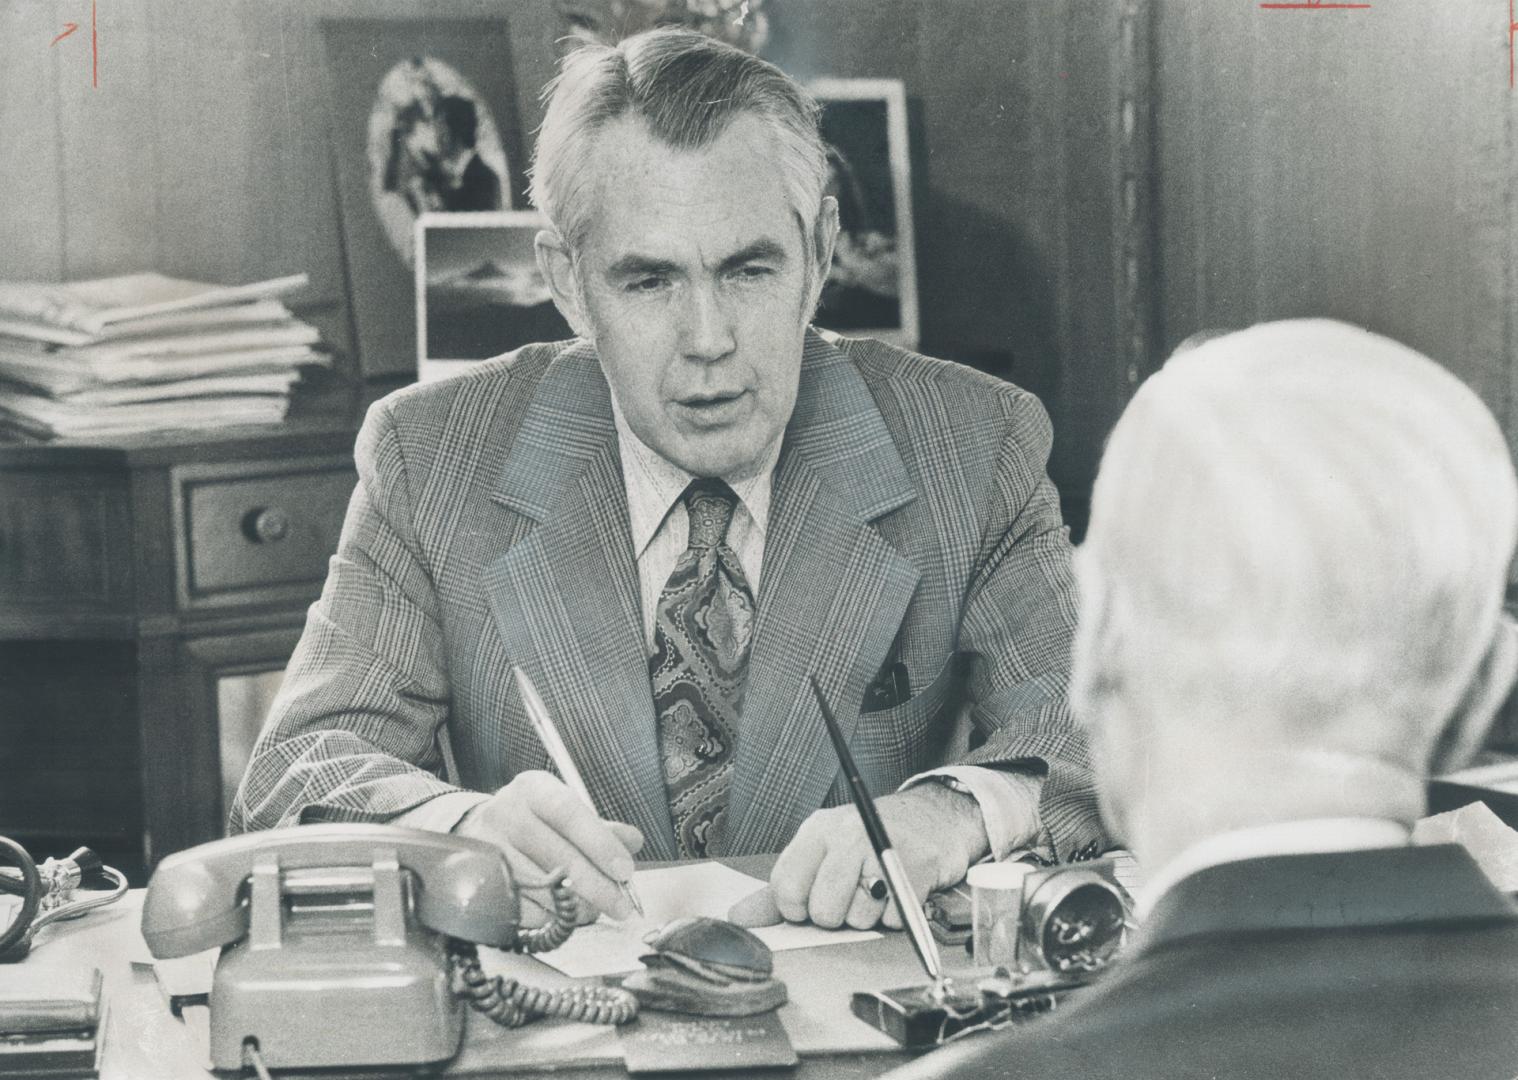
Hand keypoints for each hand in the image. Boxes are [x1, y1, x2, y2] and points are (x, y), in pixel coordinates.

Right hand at [454, 770, 642, 922]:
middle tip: (621, 905)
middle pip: (558, 856)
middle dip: (596, 886)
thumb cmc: (532, 820)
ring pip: (542, 888)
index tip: (625, 870)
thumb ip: (600, 826)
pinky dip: (550, 916)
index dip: (600, 843)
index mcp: (532, 789)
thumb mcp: (563, 808)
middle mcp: (506, 815)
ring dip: (576, 905)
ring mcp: (489, 851)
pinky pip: (524, 908)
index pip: (568, 813)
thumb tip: (633, 841)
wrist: (476, 831)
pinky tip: (563, 913)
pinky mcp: (480, 882)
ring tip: (595, 909)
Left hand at [767, 783, 989, 929]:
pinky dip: (898, 917)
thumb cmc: (870, 841)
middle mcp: (846, 834)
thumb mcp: (823, 853)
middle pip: (823, 910)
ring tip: (879, 889)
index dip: (798, 910)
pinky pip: (894, 920)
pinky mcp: (917, 867)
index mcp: (816, 830)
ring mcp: (882, 848)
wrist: (935, 817)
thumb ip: (780, 889)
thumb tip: (739, 917)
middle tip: (852, 894)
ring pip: (859, 919)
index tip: (813, 902)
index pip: (786, 887)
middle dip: (838, 916)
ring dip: (871, 916)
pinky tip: (899, 893)